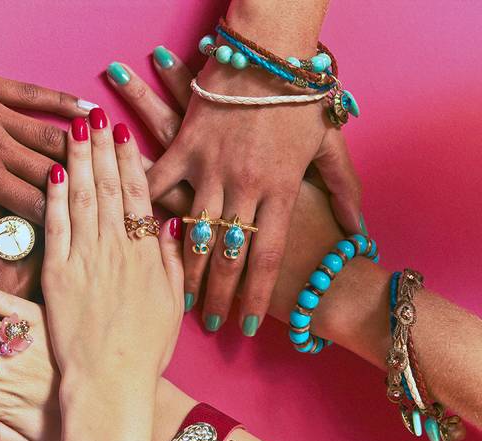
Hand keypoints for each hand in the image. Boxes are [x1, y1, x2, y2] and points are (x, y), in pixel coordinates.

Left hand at [0, 56, 94, 281]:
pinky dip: (62, 101)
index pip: (35, 206)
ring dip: (84, 147)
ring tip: (112, 159)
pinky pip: (33, 93)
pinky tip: (90, 110)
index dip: (63, 221)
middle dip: (85, 186)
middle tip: (113, 196)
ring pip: (50, 134)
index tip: (86, 233)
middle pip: (53, 171)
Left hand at [42, 111, 183, 440]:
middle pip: (109, 188)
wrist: (110, 382)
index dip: (129, 161)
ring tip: (75, 128)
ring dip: (80, 161)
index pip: (138, 196)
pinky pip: (56, 228)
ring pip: (83, 199)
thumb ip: (172, 262)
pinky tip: (53, 172)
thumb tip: (172, 226)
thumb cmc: (145, 349)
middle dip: (102, 148)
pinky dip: (55, 198)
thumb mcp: (172, 304)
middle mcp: (117, 249)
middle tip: (97, 115)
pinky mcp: (57, 275)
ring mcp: (86, 259)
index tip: (123, 133)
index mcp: (147, 254)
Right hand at [109, 49, 361, 335]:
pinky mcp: (186, 145)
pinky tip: (143, 239)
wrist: (269, 51)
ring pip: (195, 231)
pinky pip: (161, 185)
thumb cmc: (302, 97)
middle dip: (220, 296)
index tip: (249, 326)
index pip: (267, 258)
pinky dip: (150, 210)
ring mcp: (212, 166)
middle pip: (230, 256)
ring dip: (187, 270)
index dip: (258, 296)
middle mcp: (245, 185)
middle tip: (211, 324)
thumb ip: (344, 191)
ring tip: (182, 299)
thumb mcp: (331, 144)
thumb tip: (359, 232)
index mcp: (282, 189)